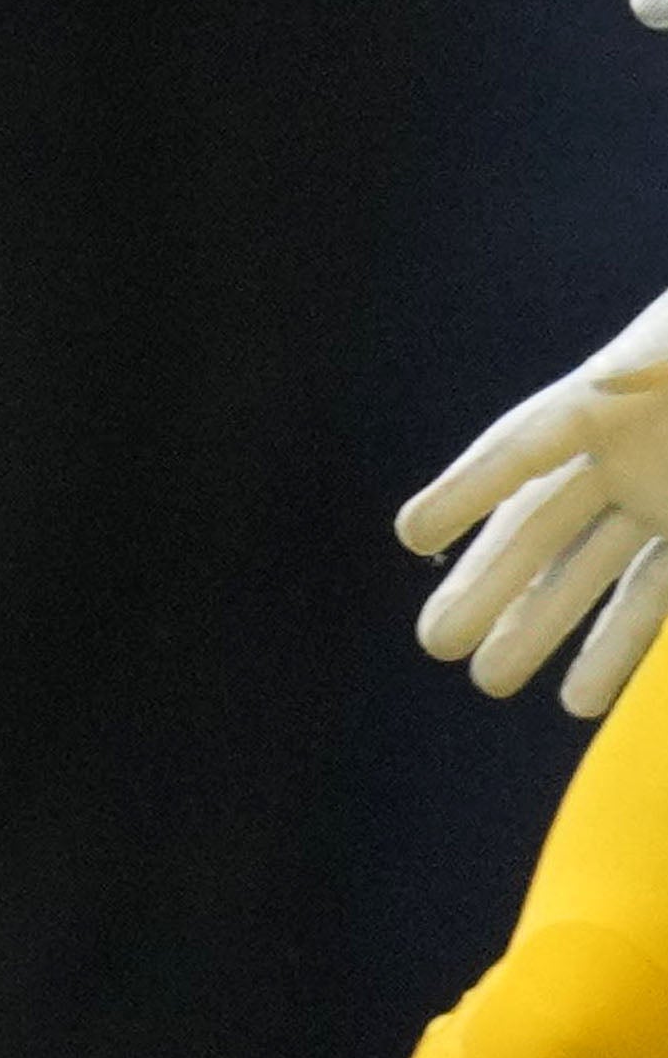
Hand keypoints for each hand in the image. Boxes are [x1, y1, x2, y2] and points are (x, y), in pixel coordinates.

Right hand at [413, 258, 667, 716]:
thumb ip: (656, 359)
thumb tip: (611, 382)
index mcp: (607, 400)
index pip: (524, 447)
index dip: (469, 490)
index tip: (414, 535)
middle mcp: (620, 458)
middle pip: (540, 528)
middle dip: (489, 586)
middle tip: (437, 642)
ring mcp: (662, 500)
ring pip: (590, 577)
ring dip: (540, 629)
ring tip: (491, 682)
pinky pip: (659, 598)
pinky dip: (617, 649)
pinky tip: (581, 698)